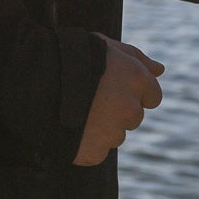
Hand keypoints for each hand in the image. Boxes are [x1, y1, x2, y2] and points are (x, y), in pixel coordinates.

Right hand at [73, 37, 164, 165]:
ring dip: (102, 126)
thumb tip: (161, 70)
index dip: (135, 92)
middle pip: (133, 117)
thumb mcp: (107, 46)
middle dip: (118, 109)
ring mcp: (113, 133)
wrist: (37, 78)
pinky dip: (87, 142)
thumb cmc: (74, 56)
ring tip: (77, 108)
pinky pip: (98, 150)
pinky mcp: (95, 152)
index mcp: (137, 79)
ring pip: (115, 134)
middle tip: (91, 96)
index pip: (153, 96)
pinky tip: (71, 125)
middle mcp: (131, 108)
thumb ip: (137, 58)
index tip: (115, 87)